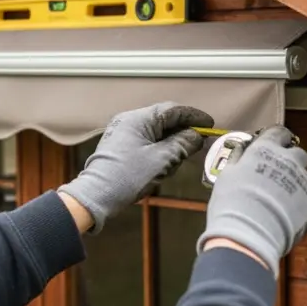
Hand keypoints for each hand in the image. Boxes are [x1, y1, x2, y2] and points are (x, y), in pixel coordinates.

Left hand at [58, 102, 213, 232]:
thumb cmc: (127, 176)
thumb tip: (197, 136)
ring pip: (156, 132)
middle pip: (164, 120)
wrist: (97, 196)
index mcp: (138, 118)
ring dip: (171, 143)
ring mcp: (123, 133)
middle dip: (183, 131)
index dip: (193, 116)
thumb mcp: (162, 160)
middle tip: (199, 142)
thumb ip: (183, 144)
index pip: (172, 110)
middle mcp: (129, 121)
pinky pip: (146, 142)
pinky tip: (165, 164)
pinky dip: (160, 150)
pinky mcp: (121, 147)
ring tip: (180, 158)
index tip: (209, 124)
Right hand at [195, 126, 306, 277]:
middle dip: (290, 161)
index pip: (279, 133)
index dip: (276, 138)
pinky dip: (303, 204)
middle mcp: (291, 161)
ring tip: (286, 197)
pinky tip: (290, 214)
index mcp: (268, 149)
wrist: (249, 236)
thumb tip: (241, 150)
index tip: (273, 144)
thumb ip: (238, 158)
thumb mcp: (227, 175)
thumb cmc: (232, 204)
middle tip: (276, 174)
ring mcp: (305, 183)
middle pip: (298, 154)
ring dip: (301, 182)